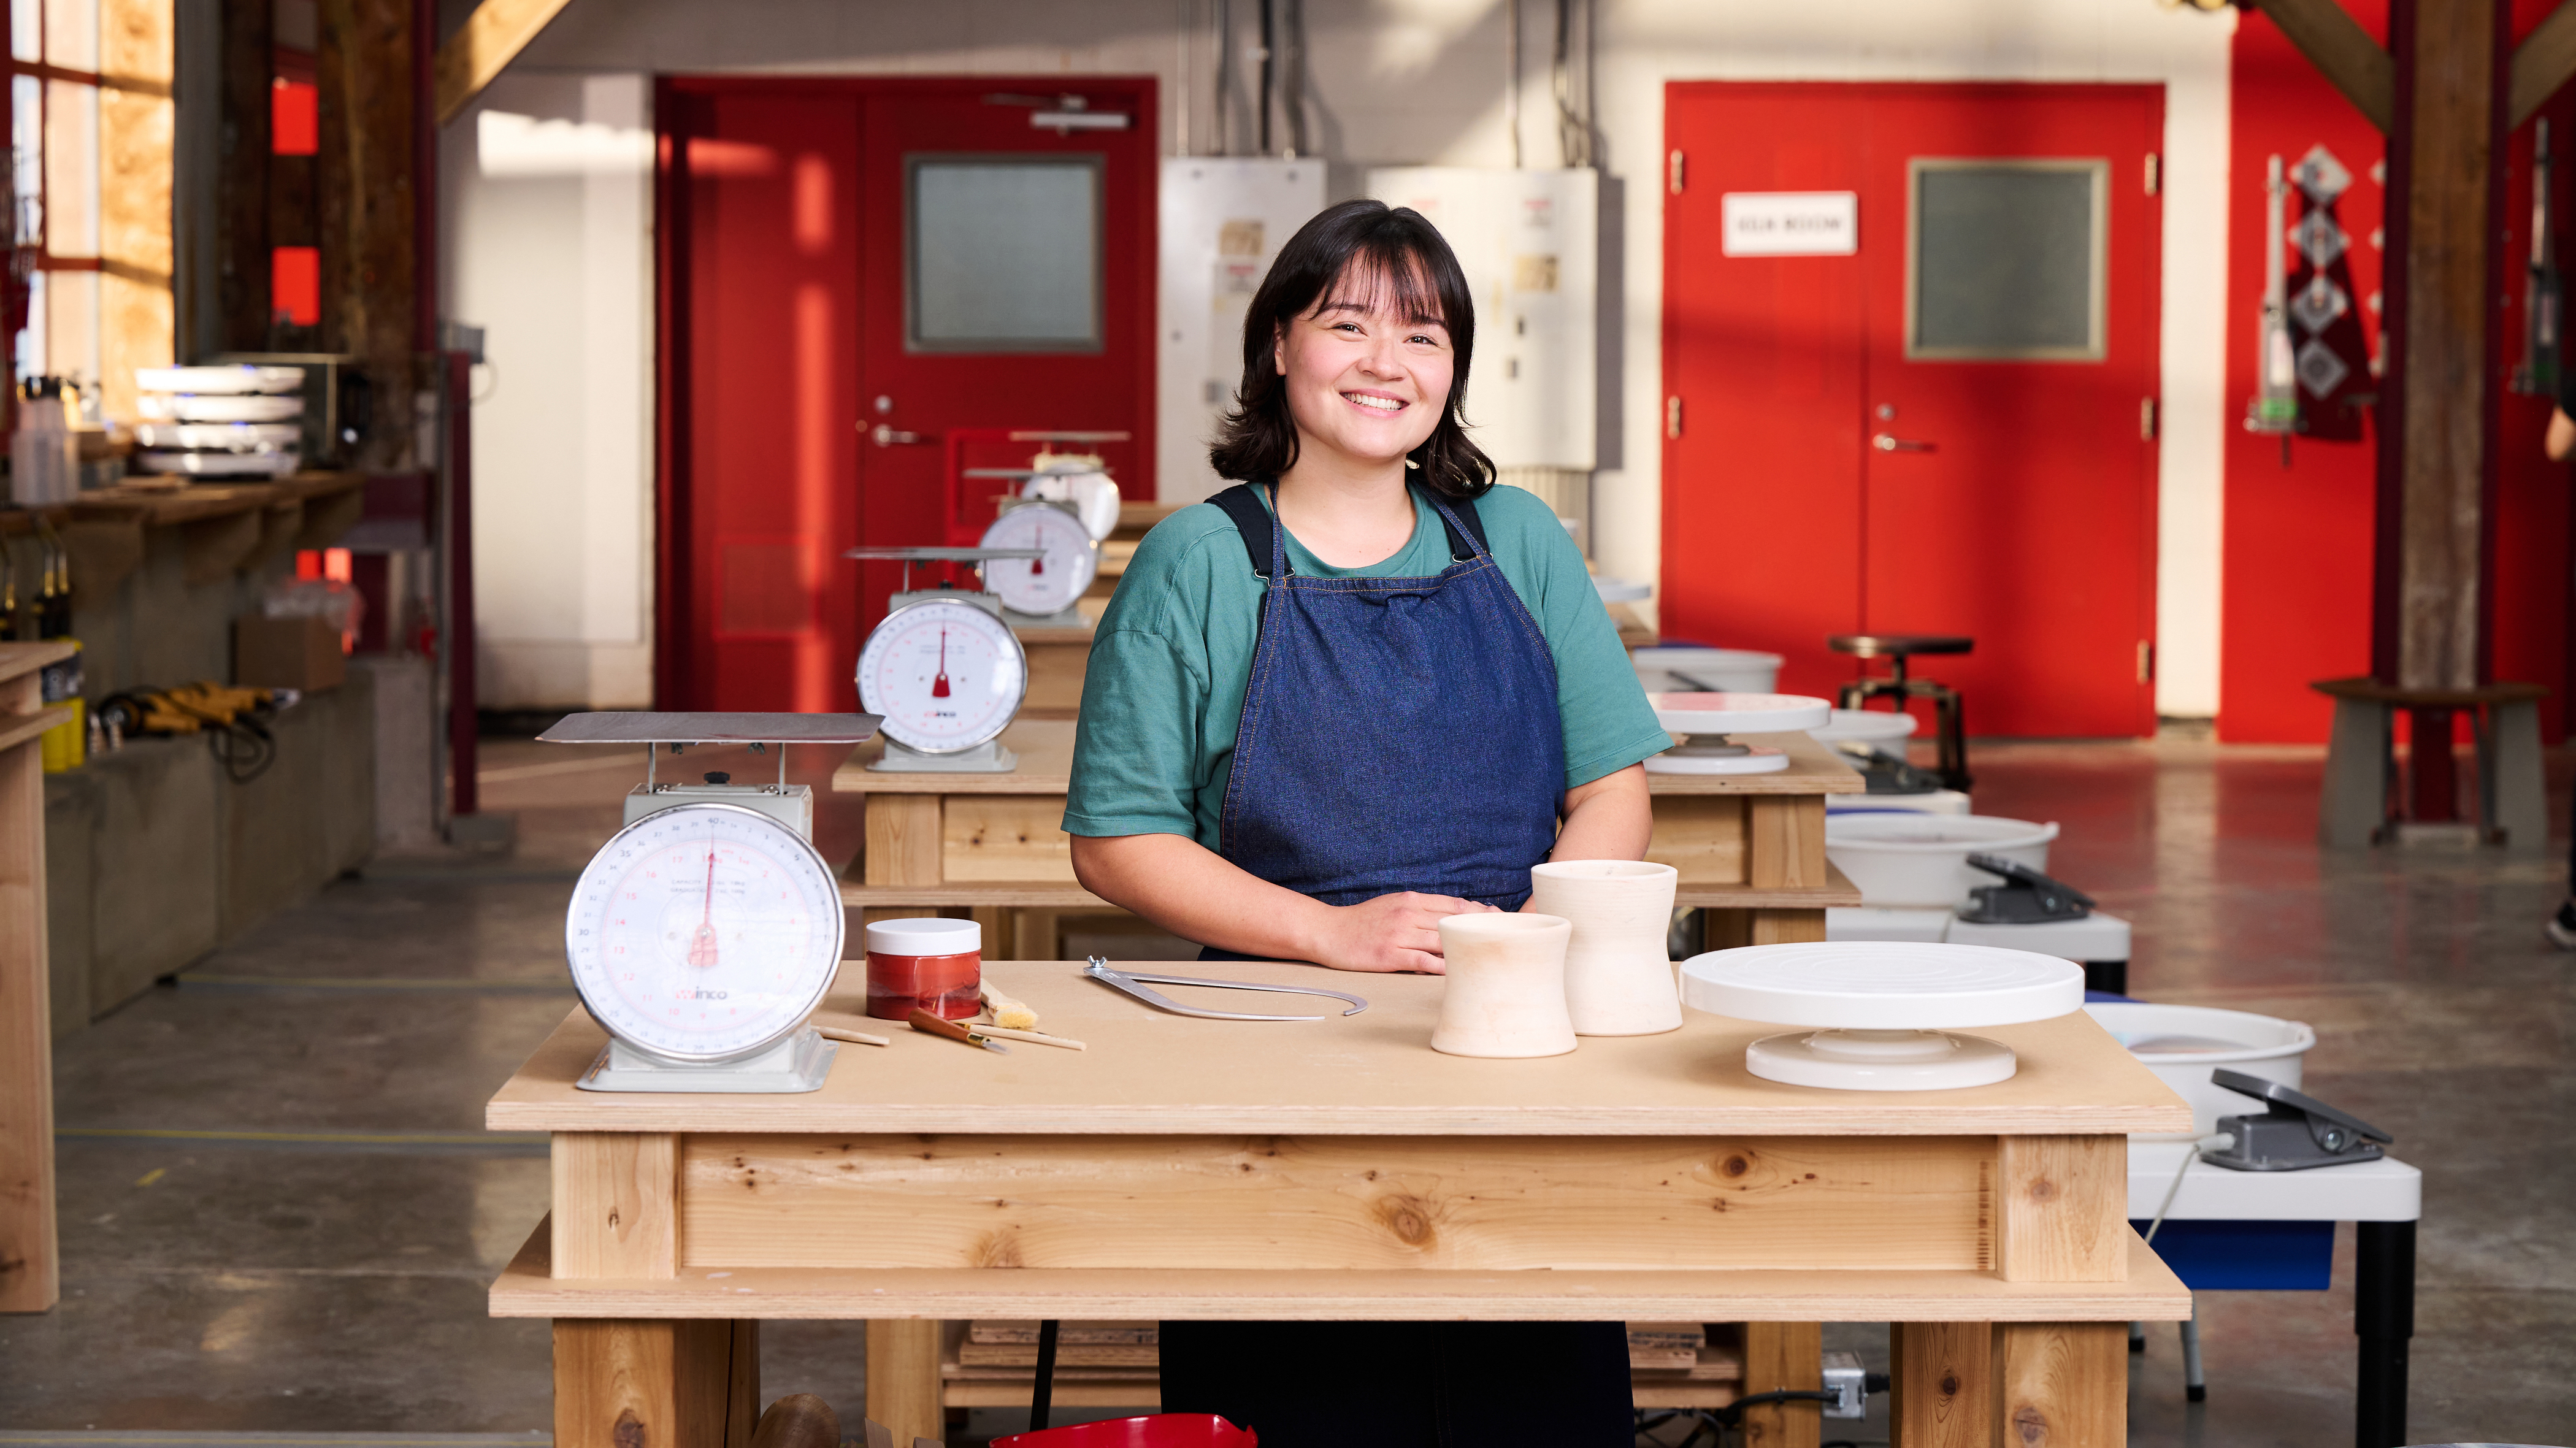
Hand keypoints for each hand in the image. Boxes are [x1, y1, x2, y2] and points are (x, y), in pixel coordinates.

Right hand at [1304, 891, 1498, 973]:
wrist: (1328, 931)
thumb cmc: (1361, 921)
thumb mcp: (1392, 905)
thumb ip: (1419, 908)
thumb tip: (1449, 914)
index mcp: (1411, 900)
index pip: (1454, 904)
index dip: (1480, 912)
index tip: (1499, 918)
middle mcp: (1408, 914)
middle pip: (1455, 920)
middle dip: (1482, 927)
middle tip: (1507, 934)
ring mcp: (1400, 935)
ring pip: (1443, 940)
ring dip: (1468, 947)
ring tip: (1491, 954)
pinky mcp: (1390, 955)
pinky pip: (1423, 961)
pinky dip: (1443, 966)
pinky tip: (1459, 971)